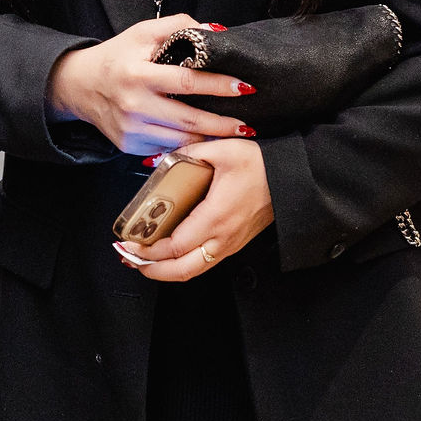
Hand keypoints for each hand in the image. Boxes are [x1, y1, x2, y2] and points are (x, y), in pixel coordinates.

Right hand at [47, 14, 253, 156]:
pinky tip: (203, 140)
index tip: (244, 87)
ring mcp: (131, 129)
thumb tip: (216, 32)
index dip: (218, 85)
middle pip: (188, 120)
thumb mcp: (142, 32)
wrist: (80, 86)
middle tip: (247, 124)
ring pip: (180, 140)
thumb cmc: (117, 56)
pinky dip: (188, 145)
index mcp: (138, 74)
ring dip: (210, 139)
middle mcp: (134, 105)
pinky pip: (167, 148)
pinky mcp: (130, 145)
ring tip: (232, 133)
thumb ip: (179, 26)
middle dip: (222, 124)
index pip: (187, 81)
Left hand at [118, 139, 273, 281]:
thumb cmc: (261, 165)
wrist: (292, 179)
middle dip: (151, 269)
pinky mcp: (234, 243)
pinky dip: (182, 264)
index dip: (149, 250)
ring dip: (165, 270)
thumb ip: (189, 152)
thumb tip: (164, 157)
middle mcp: (222, 238)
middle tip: (128, 258)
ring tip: (143, 260)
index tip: (129, 243)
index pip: (175, 246)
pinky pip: (204, 263)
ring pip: (193, 271)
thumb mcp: (222, 150)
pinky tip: (170, 255)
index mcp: (215, 217)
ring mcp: (230, 244)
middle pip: (181, 270)